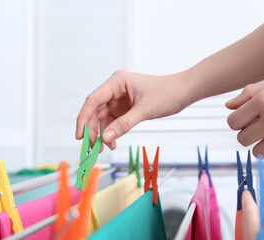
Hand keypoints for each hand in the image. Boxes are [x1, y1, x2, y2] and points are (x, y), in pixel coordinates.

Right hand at [76, 70, 191, 149]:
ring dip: (101, 133)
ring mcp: (118, 99)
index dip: (84, 118)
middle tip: (92, 147)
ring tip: (103, 148)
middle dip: (92, 129)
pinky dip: (110, 132)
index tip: (80, 135)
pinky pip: (112, 121)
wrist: (182, 92)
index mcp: (117, 82)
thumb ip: (124, 124)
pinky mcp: (124, 108)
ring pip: (102, 118)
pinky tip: (112, 142)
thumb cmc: (167, 93)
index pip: (94, 100)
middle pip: (95, 110)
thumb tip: (106, 138)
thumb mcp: (145, 110)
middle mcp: (114, 89)